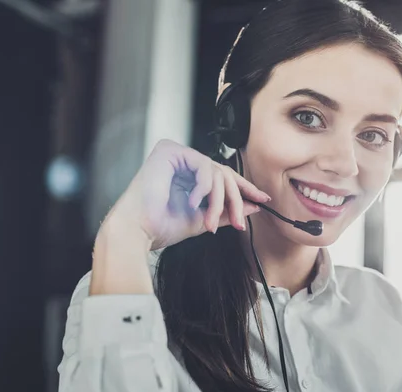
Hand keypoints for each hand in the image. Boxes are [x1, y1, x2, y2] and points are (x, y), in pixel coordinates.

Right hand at [103, 139, 269, 249]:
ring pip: (215, 171)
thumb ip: (226, 211)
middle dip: (235, 200)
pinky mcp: (169, 150)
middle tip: (239, 223)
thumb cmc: (163, 226)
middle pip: (223, 174)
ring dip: (218, 200)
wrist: (138, 231)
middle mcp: (182, 161)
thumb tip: (253, 206)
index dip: (244, 188)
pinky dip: (203, 187)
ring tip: (211, 222)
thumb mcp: (204, 220)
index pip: (223, 177)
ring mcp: (176, 154)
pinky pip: (202, 164)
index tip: (263, 199)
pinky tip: (193, 202)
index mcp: (188, 176)